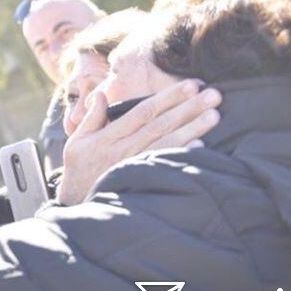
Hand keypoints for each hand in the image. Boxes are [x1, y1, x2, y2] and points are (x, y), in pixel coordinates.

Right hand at [56, 78, 221, 205]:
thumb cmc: (78, 170)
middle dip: (189, 108)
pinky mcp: (142, 182)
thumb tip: (101, 93)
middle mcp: (125, 150)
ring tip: (214, 116)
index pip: (144, 111)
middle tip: (214, 95)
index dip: (169, 97)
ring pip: (168, 144)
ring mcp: (135, 167)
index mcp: (110, 136)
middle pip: (162, 124)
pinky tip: (202, 146)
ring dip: (193, 128)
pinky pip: (165, 167)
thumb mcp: (78, 140)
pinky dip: (184, 156)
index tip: (191, 85)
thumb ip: (92, 117)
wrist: (75, 205)